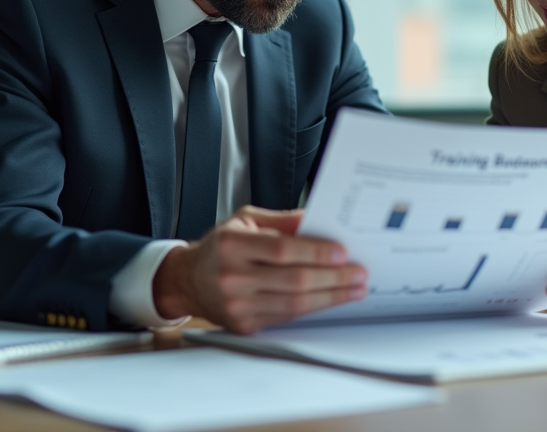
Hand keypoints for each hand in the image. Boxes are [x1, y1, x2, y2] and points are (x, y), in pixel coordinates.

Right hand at [152, 206, 366, 333]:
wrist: (188, 280)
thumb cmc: (220, 246)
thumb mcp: (246, 220)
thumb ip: (283, 220)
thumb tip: (318, 221)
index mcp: (232, 245)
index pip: (282, 250)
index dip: (315, 252)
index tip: (342, 252)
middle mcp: (232, 277)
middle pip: (293, 280)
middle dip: (333, 278)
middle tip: (358, 272)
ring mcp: (237, 305)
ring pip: (294, 304)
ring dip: (330, 297)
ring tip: (354, 289)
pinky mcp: (244, 325)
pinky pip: (286, 317)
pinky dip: (313, 308)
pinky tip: (331, 299)